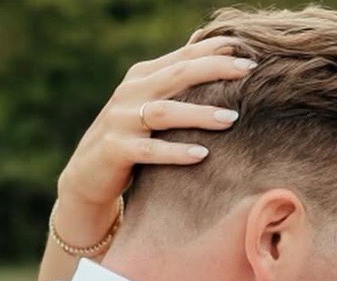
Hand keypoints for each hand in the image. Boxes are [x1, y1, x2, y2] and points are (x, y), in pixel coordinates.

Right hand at [54, 36, 257, 243]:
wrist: (88, 174)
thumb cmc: (131, 138)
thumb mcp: (149, 105)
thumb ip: (174, 82)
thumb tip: (205, 51)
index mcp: (142, 77)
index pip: (182, 58)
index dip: (213, 51)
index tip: (246, 49)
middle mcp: (130, 93)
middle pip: (176, 75)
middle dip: (213, 69)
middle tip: (248, 70)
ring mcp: (121, 121)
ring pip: (165, 112)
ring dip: (200, 114)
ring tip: (232, 118)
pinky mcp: (116, 150)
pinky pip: (151, 150)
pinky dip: (176, 152)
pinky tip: (202, 155)